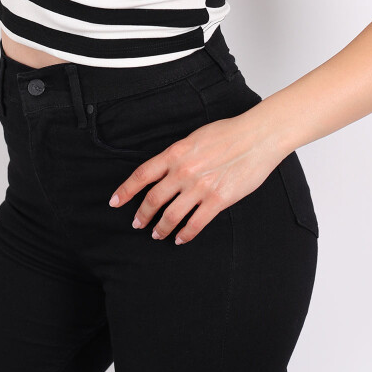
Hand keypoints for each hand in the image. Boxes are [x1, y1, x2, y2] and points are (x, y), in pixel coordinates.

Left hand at [108, 108, 286, 244]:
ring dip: (161, 228)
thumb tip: (166, 168)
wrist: (257, 137)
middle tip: (137, 224)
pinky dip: (184, 234)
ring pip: (171, 215)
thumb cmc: (228, 133)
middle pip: (153, 199)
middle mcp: (183, 171)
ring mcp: (200, 187)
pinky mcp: (218, 199)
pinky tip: (180, 238)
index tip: (115, 202)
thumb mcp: (194, 138)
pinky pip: (195, 223)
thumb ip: (178, 154)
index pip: (142, 175)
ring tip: (157, 235)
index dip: (125, 191)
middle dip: (142, 215)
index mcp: (175, 153)